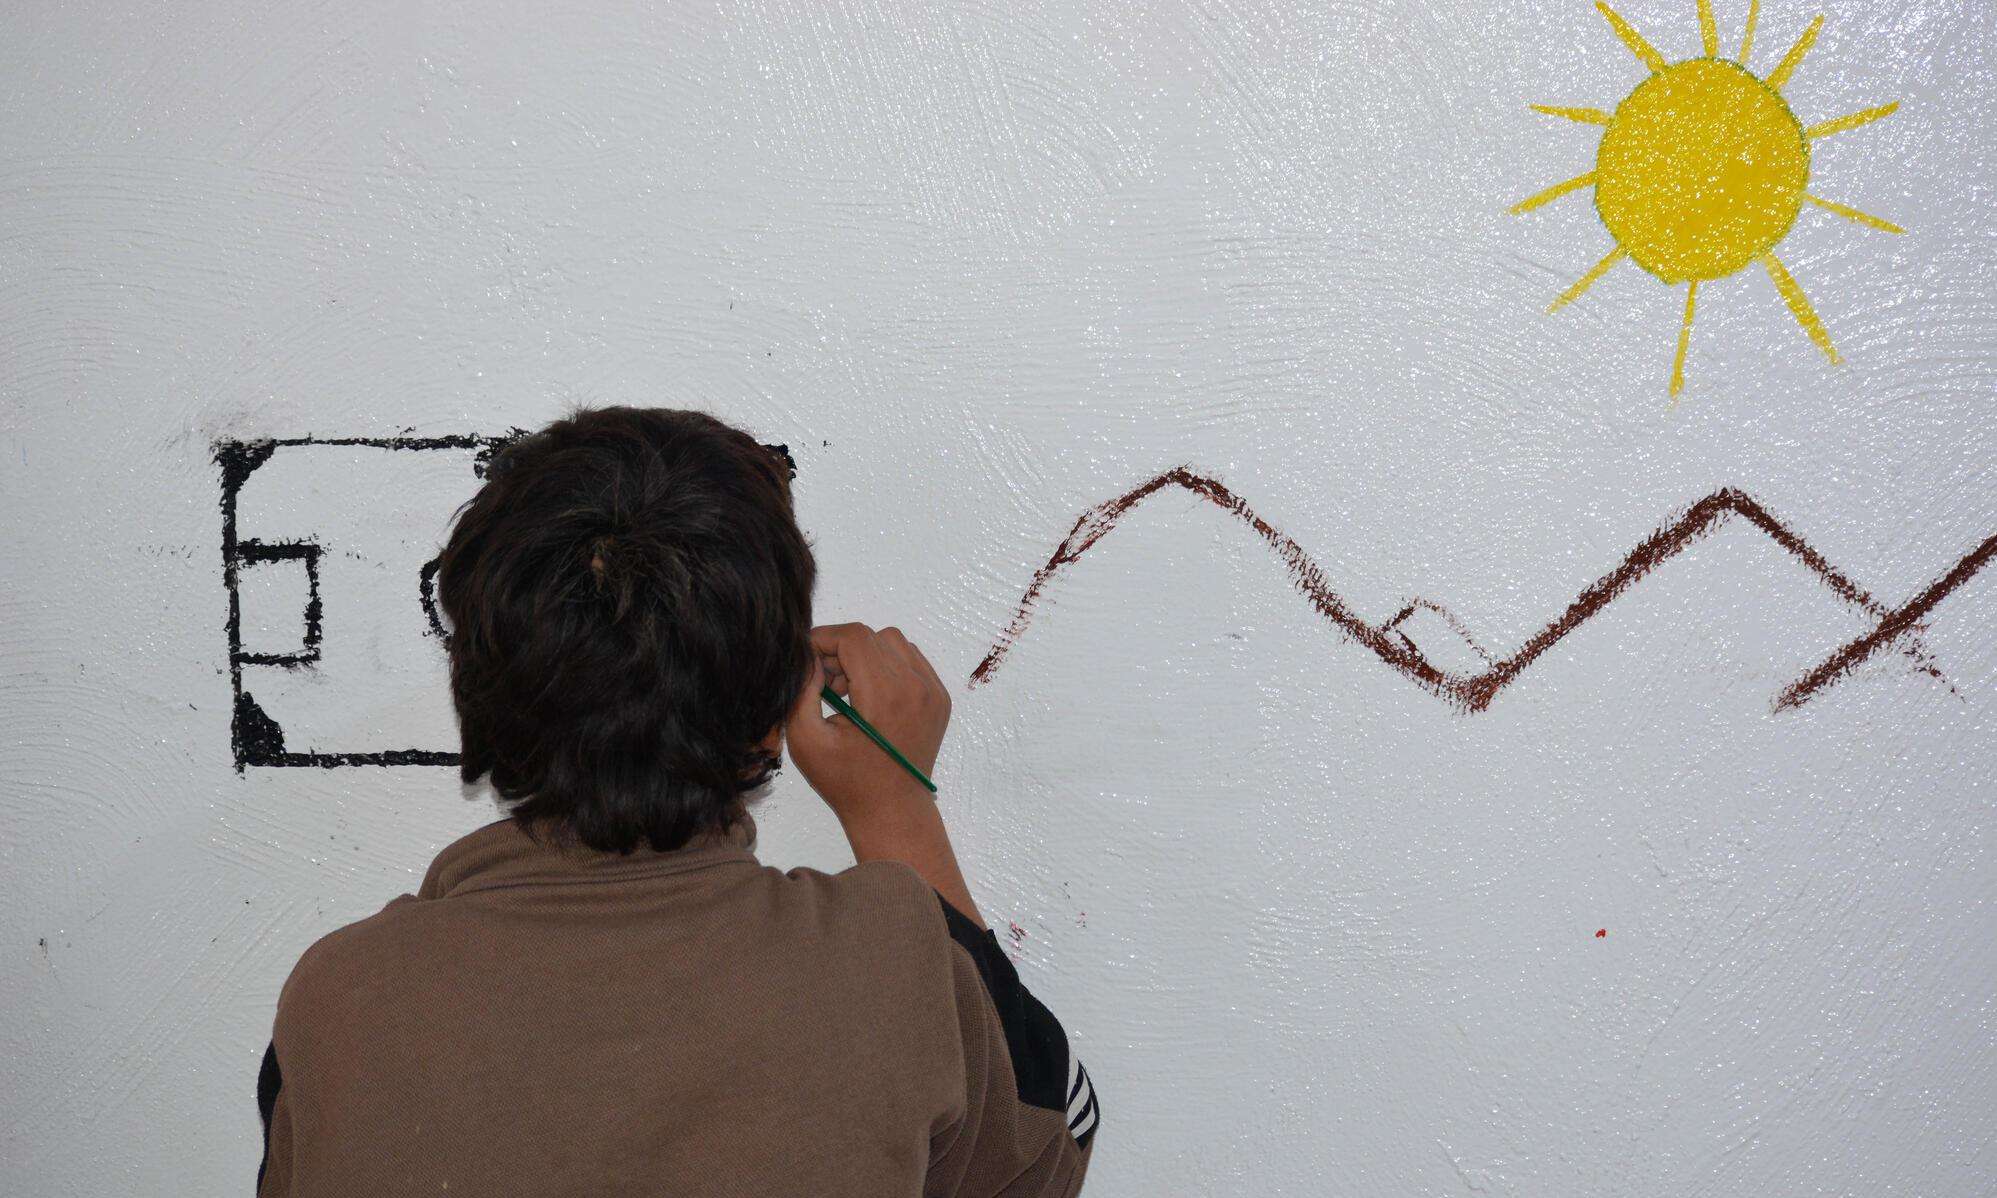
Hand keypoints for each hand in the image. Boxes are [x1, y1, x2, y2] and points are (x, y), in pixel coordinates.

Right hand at [785, 623, 951, 822]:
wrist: (893, 811)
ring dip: (866, 656)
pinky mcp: (940, 698)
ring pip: (894, 643)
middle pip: (873, 637)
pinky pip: (912, 660)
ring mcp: (934, 692)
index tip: (808, 660)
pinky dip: (888, 666)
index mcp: (886, 695)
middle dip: (842, 649)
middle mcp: (916, 686)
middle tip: (826, 682)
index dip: (824, 639)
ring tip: (849, 690)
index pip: (854, 637)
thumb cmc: (846, 782)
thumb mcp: (806, 741)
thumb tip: (808, 656)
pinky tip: (872, 696)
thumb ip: (801, 691)